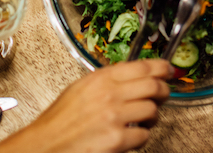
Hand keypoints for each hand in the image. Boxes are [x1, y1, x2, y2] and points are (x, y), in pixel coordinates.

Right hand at [0, 60, 172, 152]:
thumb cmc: (59, 122)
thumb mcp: (80, 90)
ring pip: (152, 110)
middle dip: (163, 92)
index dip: (161, 68)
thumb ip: (105, 82)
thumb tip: (131, 77)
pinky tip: (130, 138)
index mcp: (100, 79)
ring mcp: (114, 117)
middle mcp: (109, 94)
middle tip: (163, 97)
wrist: (44, 146)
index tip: (168, 70)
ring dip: (152, 117)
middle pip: (153, 86)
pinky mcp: (117, 140)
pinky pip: (143, 136)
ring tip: (142, 121)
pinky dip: (141, 138)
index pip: (142, 67)